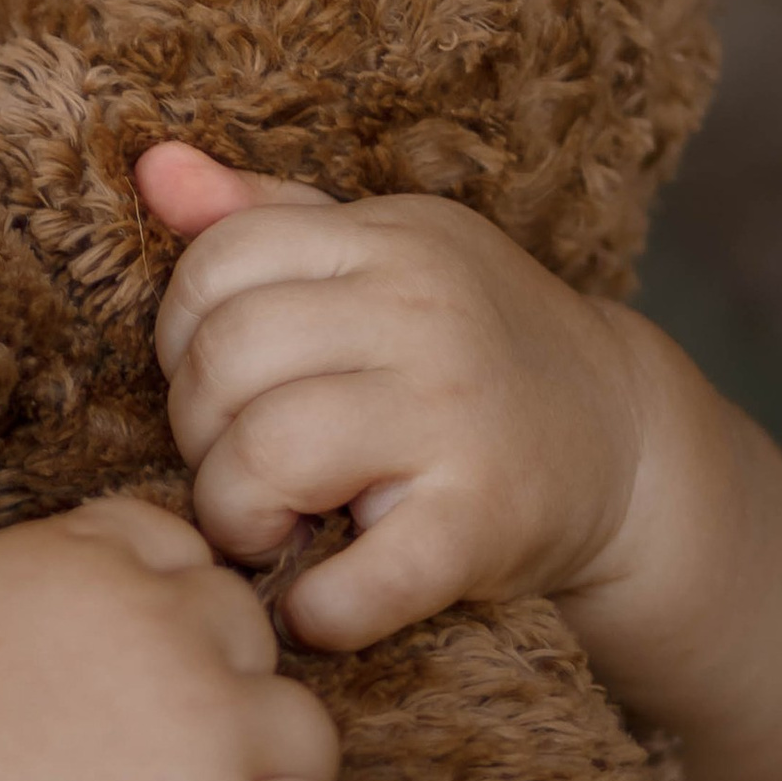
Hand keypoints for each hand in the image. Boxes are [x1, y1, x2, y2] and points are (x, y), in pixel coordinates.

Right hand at [0, 496, 352, 780]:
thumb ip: (34, 574)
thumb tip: (84, 581)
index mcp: (89, 557)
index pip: (181, 552)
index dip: (162, 617)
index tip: (118, 680)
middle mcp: (163, 625)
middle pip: (248, 634)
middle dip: (211, 691)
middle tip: (136, 768)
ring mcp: (206, 727)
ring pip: (303, 731)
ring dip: (261, 776)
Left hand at [137, 143, 781, 780]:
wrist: (627, 446)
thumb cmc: (471, 351)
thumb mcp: (385, 259)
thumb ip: (267, 217)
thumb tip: (155, 170)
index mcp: (389, 241)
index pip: (218, 261)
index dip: (183, 336)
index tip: (222, 388)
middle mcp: (424, 314)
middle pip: (226, 359)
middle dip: (200, 433)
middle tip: (241, 470)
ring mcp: (455, 416)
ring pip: (264, 455)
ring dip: (237, 518)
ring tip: (274, 530)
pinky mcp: (483, 522)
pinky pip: (361, 578)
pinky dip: (320, 609)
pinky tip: (319, 605)